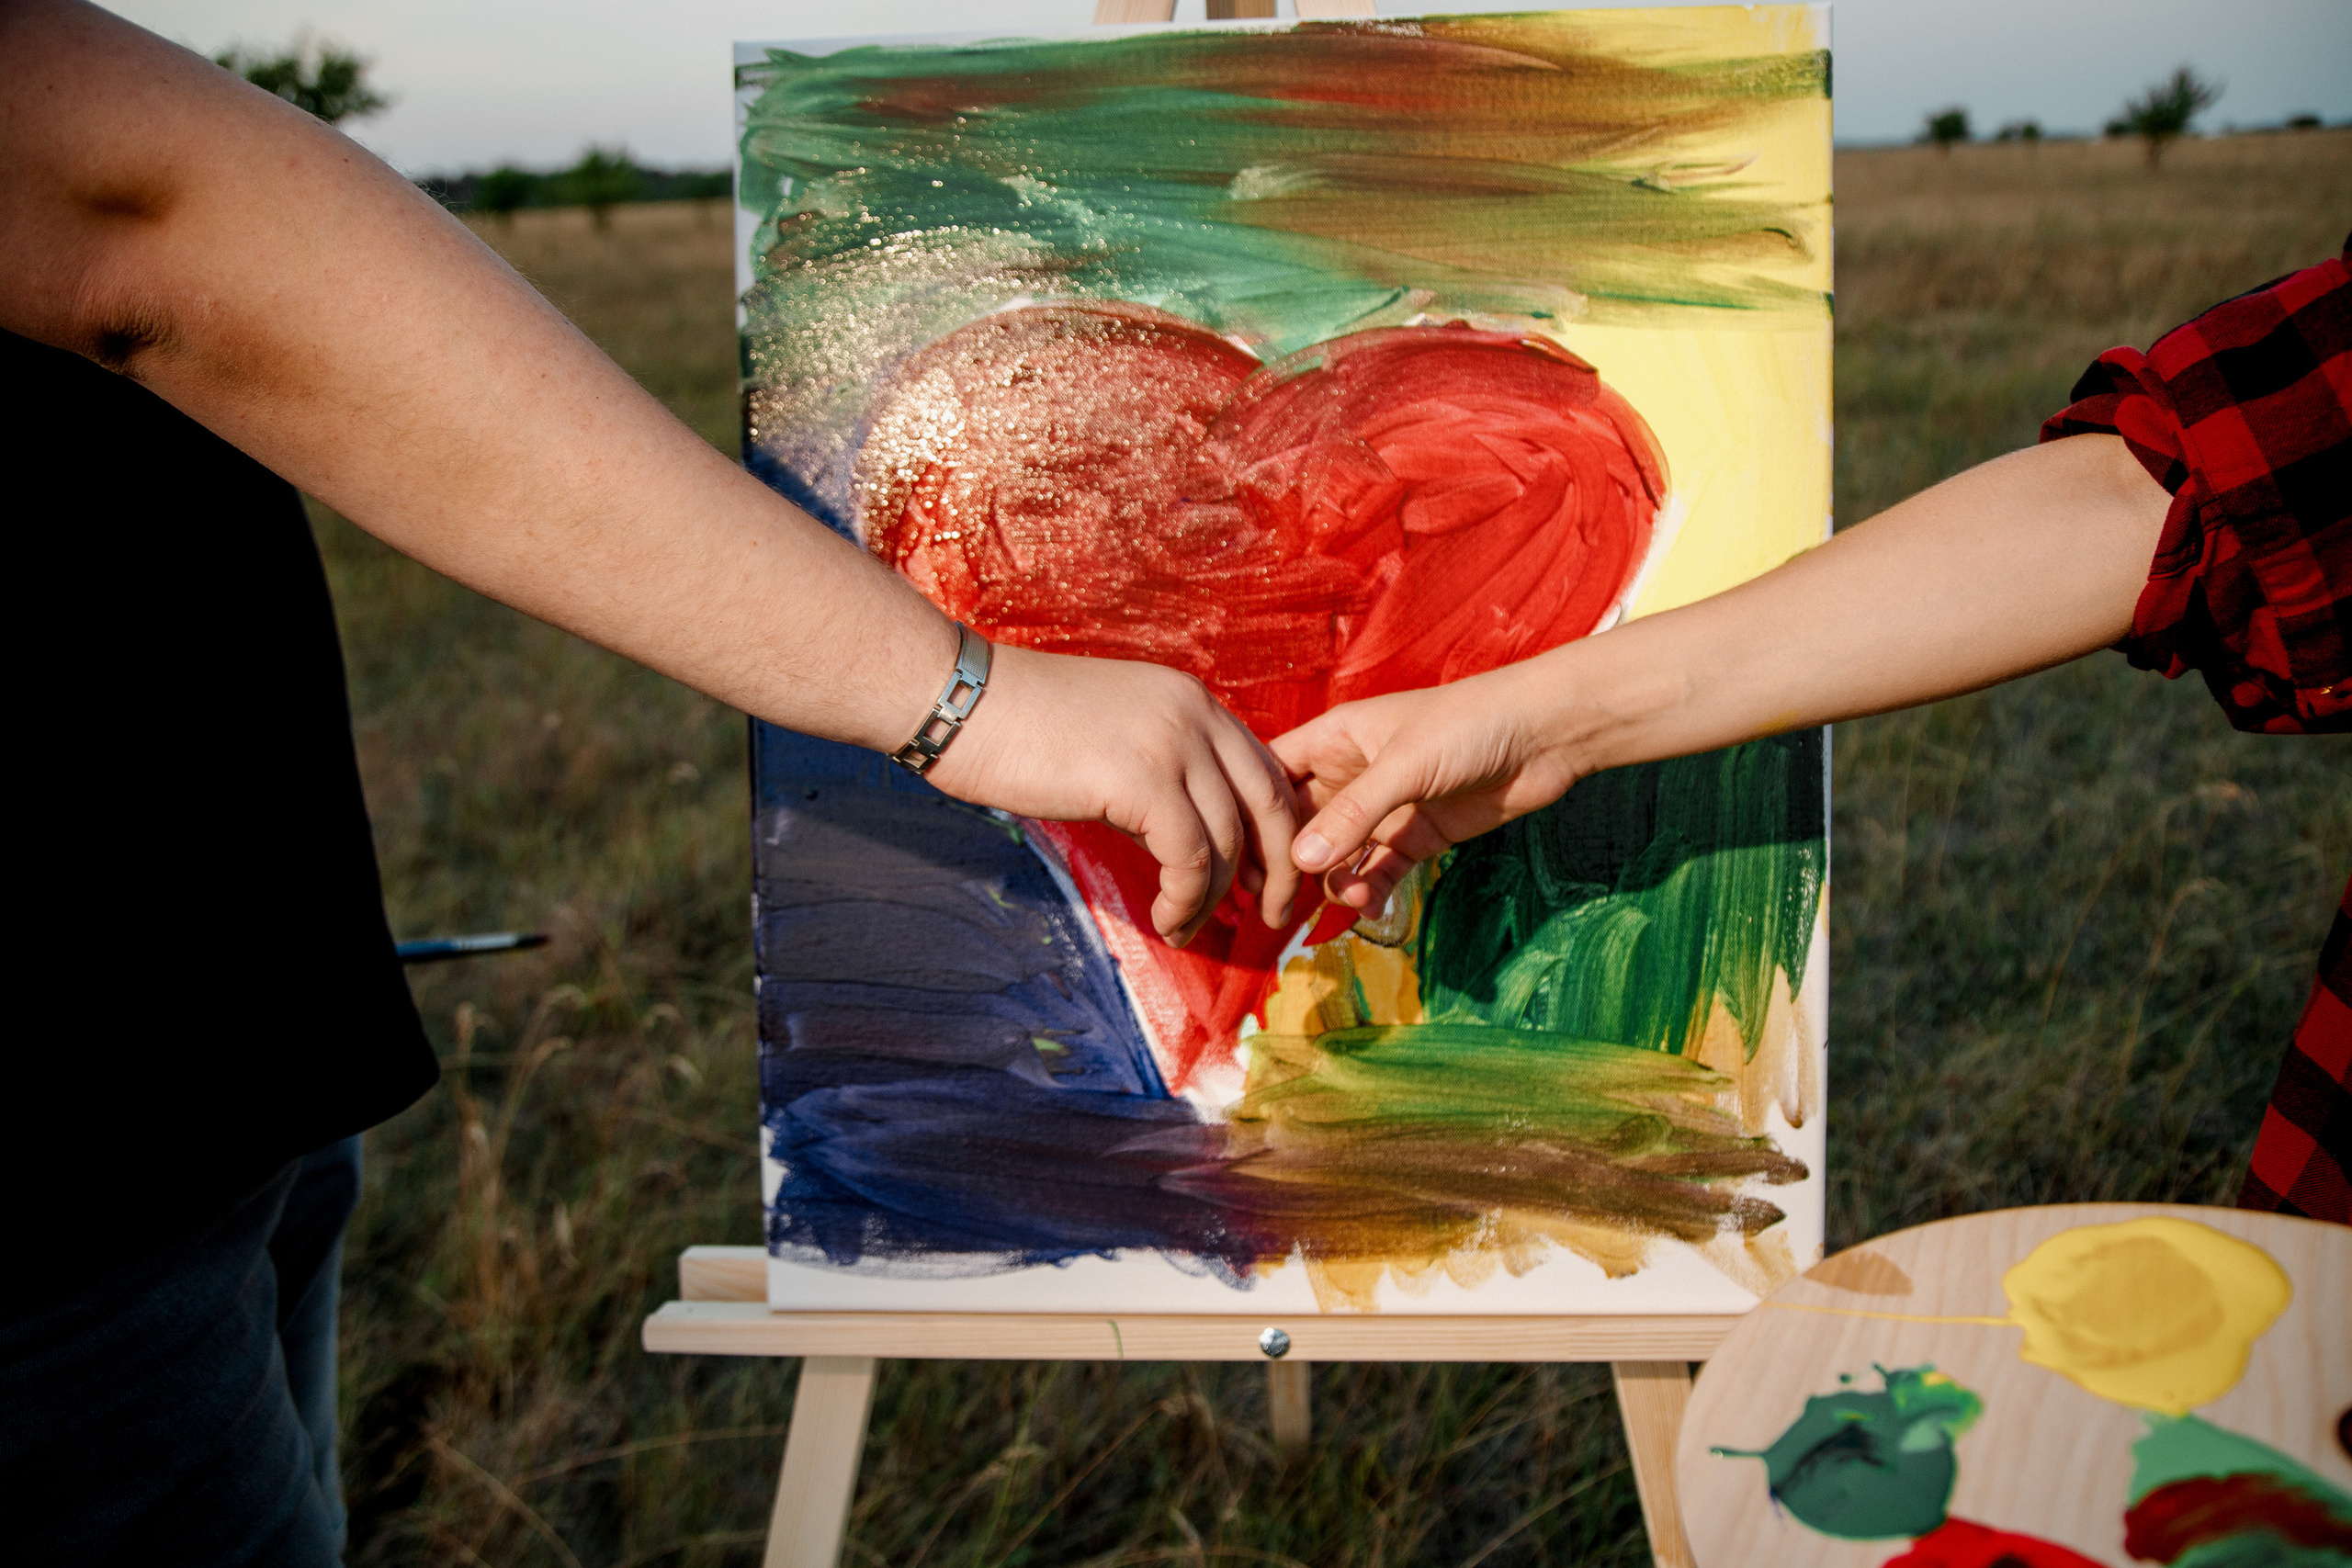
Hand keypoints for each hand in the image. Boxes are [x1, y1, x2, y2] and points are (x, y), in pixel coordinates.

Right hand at [927, 646, 1303, 947]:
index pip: (1264, 769)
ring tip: (1184, 928)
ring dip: (1213, 898)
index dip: (1274, 831)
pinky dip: (1185, 900)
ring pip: (1227, 839)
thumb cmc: (1019, 727)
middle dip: (1277, 869)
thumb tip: (1183, 840)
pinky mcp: (1143, 779)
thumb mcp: (1113, 740)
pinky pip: (1189, 857)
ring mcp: (1173, 743)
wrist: (962, 702)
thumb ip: (1159, 776)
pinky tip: (1165, 921)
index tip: (1261, 877)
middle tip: (1272, 916)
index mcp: (1192, 701)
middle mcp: (1195, 715)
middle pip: (1270, 803)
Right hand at [1271, 661, 1587, 913]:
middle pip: (1298, 824)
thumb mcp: (1404, 764)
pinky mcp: (1416, 837)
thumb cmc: (1470, 725)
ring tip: (1353, 898)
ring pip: (1336, 856)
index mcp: (1335, 739)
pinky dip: (1370, 892)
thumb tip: (1301, 862)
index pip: (1272, 776)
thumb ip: (1353, 813)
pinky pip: (1377, 872)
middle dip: (1289, 863)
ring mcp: (1383, 808)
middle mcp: (1350, 774)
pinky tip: (1373, 908)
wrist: (1546, 735)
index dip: (1253, 814)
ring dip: (1335, 882)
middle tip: (1279, 905)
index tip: (1240, 857)